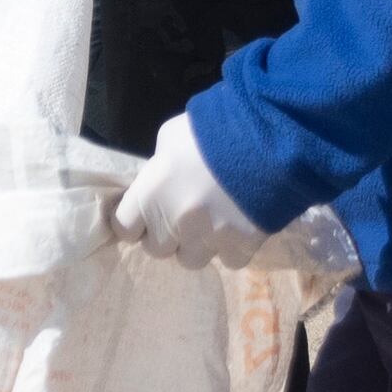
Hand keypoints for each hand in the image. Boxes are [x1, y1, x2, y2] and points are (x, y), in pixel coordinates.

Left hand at [114, 115, 271, 268]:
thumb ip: (159, 166)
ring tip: (211, 222)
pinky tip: (238, 226)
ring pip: (190, 259)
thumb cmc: (212, 131)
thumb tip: (162, 180)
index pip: (124, 227)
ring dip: (196, 244)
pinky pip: (227, 260)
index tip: (145, 214)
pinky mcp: (240, 248)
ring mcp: (207, 241)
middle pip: (156, 248)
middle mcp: (173, 225)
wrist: (267, 141)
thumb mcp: (172, 138)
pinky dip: (230, 248)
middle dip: (166, 233)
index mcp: (149, 196)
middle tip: (181, 214)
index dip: (134, 221)